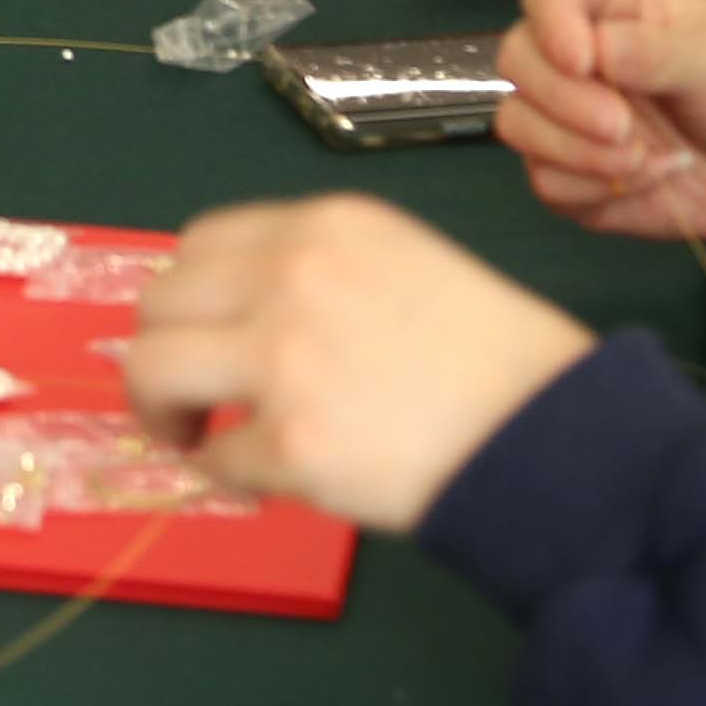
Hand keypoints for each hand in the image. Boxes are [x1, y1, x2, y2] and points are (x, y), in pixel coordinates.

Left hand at [117, 196, 598, 532]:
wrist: (553, 431)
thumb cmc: (489, 359)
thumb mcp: (401, 267)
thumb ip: (316, 273)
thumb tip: (228, 314)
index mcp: (326, 225)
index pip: (199, 244)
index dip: (189, 299)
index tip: (201, 337)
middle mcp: (295, 274)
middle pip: (158, 302)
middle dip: (162, 352)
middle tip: (191, 397)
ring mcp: (287, 356)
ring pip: (153, 370)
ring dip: (162, 409)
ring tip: (195, 436)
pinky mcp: (292, 441)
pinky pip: (215, 458)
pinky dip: (229, 474)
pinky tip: (270, 480)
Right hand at [495, 0, 705, 267]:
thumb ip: (655, 51)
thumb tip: (591, 50)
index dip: (552, 23)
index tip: (583, 62)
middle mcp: (580, 49)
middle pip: (517, 59)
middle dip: (562, 101)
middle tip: (621, 128)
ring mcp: (569, 111)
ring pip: (517, 123)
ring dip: (574, 151)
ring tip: (645, 161)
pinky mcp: (570, 168)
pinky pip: (543, 179)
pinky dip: (589, 189)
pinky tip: (648, 181)